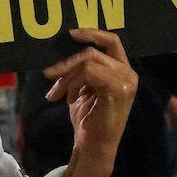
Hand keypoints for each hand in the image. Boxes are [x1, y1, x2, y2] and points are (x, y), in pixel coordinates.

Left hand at [44, 28, 137, 176]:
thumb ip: (81, 69)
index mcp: (122, 70)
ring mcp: (126, 81)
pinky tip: (69, 98)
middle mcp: (128, 73)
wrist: (93, 144)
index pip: (112, 41)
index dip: (92, 32)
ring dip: (66, 75)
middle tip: (48, 73)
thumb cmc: (88, 117)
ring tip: (57, 91)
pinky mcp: (119, 89)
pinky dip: (73, 83)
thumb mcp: (83, 87)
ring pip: (88, 61)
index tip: (71, 33)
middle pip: (92, 51)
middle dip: (67, 62)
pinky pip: (88, 73)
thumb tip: (61, 50)